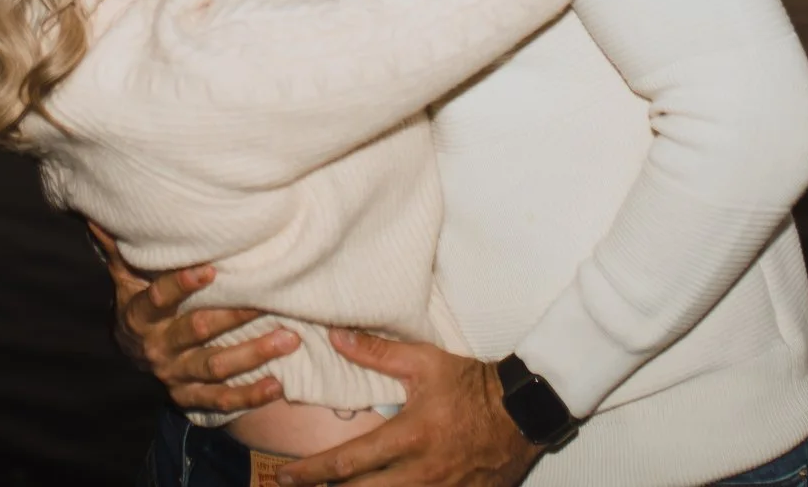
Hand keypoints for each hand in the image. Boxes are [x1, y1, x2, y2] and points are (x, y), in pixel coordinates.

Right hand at [89, 222, 297, 413]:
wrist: (133, 353)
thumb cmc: (138, 300)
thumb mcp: (126, 276)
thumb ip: (120, 248)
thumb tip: (97, 213)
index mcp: (139, 315)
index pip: (158, 299)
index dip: (181, 285)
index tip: (210, 269)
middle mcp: (157, 347)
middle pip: (197, 332)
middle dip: (234, 317)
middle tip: (269, 302)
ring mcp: (174, 375)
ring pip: (215, 367)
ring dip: (253, 355)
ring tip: (289, 339)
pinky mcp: (189, 398)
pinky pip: (221, 401)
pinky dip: (250, 396)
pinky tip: (278, 385)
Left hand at [275, 332, 540, 486]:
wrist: (523, 410)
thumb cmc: (471, 385)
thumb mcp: (424, 362)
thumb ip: (377, 353)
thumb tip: (335, 337)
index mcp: (409, 437)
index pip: (348, 462)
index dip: (311, 471)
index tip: (285, 474)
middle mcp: (421, 472)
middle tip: (295, 486)